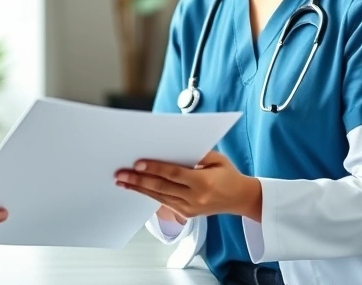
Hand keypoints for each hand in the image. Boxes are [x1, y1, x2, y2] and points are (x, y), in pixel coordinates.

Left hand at [115, 151, 262, 220]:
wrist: (240, 198)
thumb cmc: (228, 175)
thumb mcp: (217, 159)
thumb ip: (196, 154)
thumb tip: (171, 147)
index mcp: (203, 183)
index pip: (173, 174)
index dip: (154, 169)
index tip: (137, 164)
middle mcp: (195, 198)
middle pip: (161, 187)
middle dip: (138, 181)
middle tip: (120, 174)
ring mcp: (190, 208)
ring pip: (159, 197)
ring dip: (138, 189)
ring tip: (122, 182)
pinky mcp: (186, 214)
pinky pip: (164, 202)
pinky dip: (149, 194)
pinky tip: (136, 188)